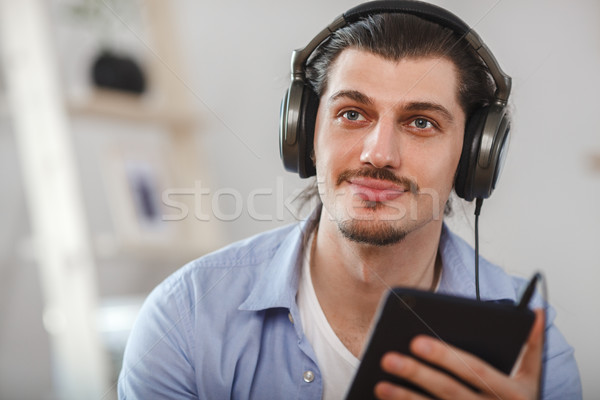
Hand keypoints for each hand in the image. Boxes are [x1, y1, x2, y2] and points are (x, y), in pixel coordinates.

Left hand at [374, 309, 544, 399]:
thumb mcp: (534, 379)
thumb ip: (532, 345)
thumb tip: (537, 310)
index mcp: (511, 392)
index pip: (474, 370)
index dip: (445, 356)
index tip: (416, 340)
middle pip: (449, 390)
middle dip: (417, 374)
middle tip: (387, 358)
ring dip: (406, 399)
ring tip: (380, 385)